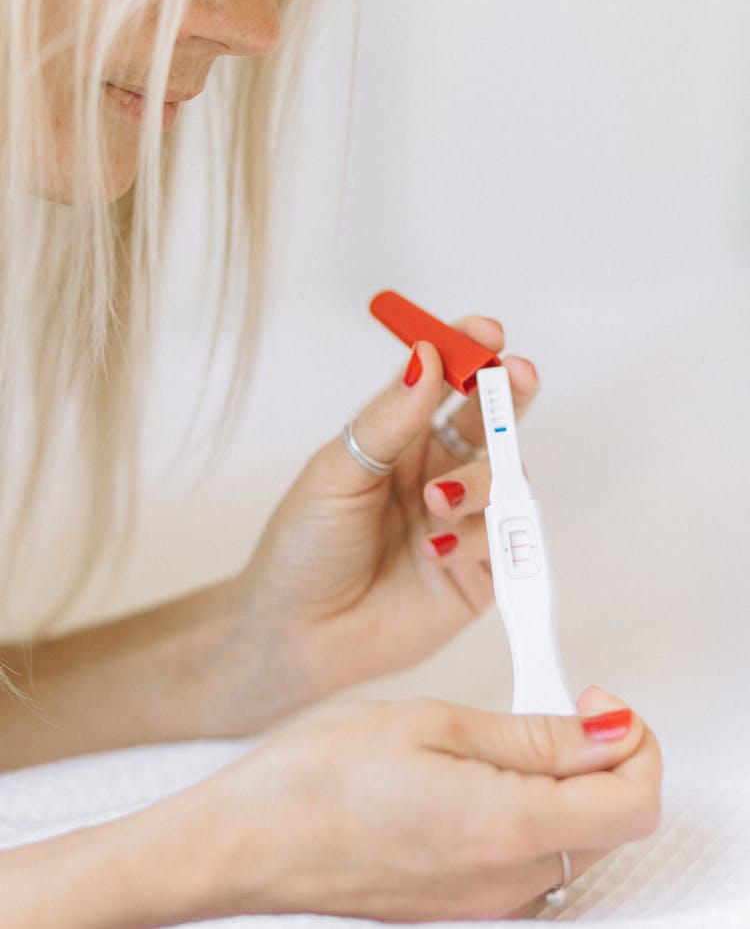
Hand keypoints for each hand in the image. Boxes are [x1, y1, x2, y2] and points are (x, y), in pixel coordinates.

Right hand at [187, 687, 660, 920]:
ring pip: (571, 842)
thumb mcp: (432, 722)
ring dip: (563, 785)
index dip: (635, 743)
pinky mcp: (457, 908)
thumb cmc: (315, 780)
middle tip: (555, 706)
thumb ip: (530, 734)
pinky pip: (526, 862)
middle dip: (600, 758)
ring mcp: (482, 904)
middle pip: (609, 824)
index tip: (598, 703)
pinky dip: (526, 812)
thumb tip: (601, 731)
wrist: (245, 843)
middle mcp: (504, 882)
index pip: (632, 800)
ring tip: (500, 738)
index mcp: (506, 828)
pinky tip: (477, 775)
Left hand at [242, 315, 538, 696]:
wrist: (297, 632)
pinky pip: (507, 545)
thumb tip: (427, 357)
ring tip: (437, 501)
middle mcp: (441, 474)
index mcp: (404, 441)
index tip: (487, 332)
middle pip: (494, 425)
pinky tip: (436, 550)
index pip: (448, 384)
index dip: (471, 353)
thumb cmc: (305, 546)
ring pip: (506, 482)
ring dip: (480, 482)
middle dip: (511, 397)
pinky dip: (478, 540)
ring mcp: (464, 523)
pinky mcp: (481, 573)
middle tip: (517, 376)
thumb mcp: (338, 472)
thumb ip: (388, 419)